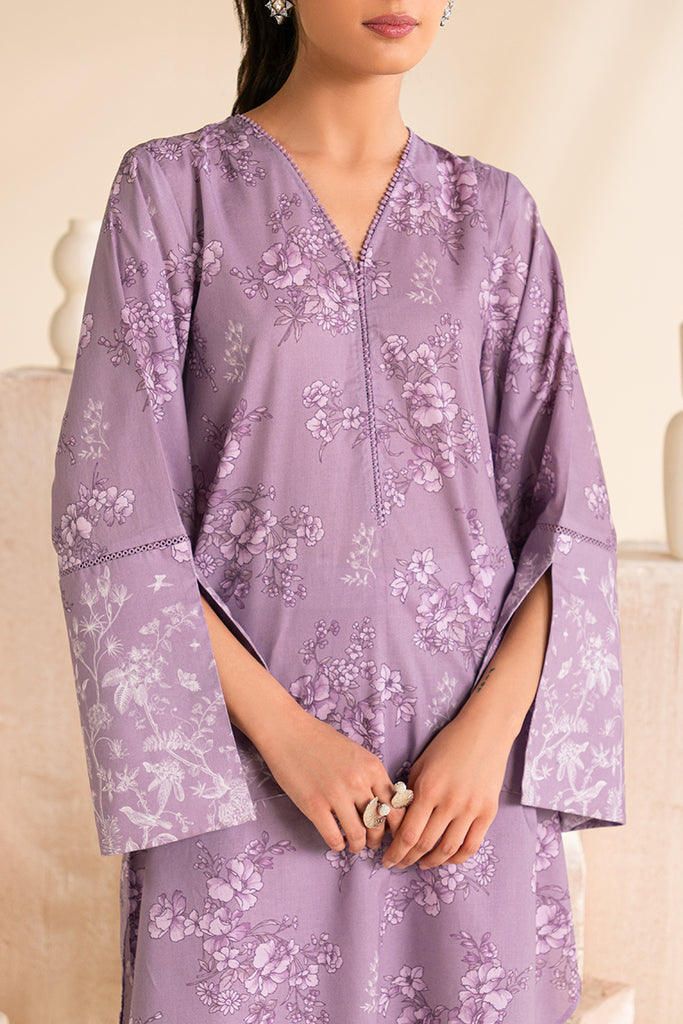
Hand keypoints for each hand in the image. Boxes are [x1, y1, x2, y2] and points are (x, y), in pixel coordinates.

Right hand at [258, 703, 402, 854]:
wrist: (288, 732)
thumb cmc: (321, 740)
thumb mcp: (357, 753)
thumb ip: (371, 777)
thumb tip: (385, 805)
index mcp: (372, 768)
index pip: (396, 807)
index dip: (396, 825)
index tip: (391, 831)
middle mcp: (358, 782)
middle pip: (379, 824)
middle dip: (378, 838)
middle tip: (372, 842)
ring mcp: (336, 794)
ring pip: (359, 835)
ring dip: (359, 846)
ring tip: (355, 845)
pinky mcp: (314, 805)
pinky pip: (334, 838)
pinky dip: (338, 845)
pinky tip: (337, 841)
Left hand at [382, 702, 513, 869]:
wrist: (485, 731)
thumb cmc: (448, 744)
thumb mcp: (421, 764)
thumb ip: (410, 793)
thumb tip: (397, 821)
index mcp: (428, 789)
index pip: (407, 834)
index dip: (396, 853)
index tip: (387, 860)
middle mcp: (449, 802)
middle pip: (425, 845)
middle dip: (408, 859)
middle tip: (399, 864)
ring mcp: (471, 808)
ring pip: (448, 849)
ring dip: (432, 862)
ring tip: (421, 864)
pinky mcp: (488, 811)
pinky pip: (472, 845)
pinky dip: (457, 857)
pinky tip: (446, 858)